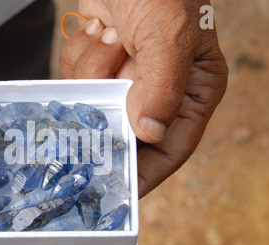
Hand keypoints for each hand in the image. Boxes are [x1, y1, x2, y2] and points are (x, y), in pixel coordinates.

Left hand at [61, 0, 227, 197]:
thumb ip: (162, 86)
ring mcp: (126, 78)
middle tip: (101, 90)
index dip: (142, 174)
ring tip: (111, 34)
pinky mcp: (100, 63)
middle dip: (106, 108)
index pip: (169, 150)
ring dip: (94, 67)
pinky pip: (77, 77)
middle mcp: (159, 91)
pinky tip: (97, 29)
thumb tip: (148, 133)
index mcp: (191, 92)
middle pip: (122, 129)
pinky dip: (79, 53)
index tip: (114, 191)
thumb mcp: (169, 33)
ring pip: (94, 101)